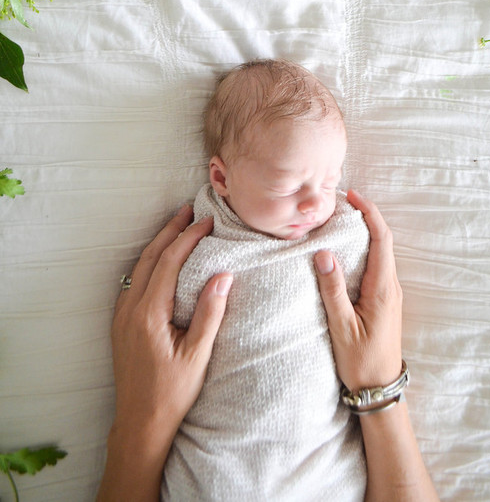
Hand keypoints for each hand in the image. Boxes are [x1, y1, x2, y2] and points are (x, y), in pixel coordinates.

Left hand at [97, 205, 231, 501]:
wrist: (139, 424)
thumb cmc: (171, 393)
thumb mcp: (197, 356)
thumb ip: (209, 313)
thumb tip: (222, 275)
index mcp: (149, 314)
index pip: (168, 263)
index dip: (188, 238)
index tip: (207, 222)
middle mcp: (130, 309)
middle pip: (150, 257)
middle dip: (169, 231)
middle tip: (189, 210)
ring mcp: (122, 315)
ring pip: (139, 267)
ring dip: (159, 243)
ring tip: (177, 227)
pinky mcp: (121, 323)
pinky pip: (134, 280)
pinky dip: (150, 261)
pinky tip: (162, 260)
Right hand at [314, 189, 402, 390]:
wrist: (380, 390)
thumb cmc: (360, 361)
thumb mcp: (342, 326)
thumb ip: (333, 289)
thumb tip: (324, 253)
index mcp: (383, 289)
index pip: (382, 239)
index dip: (370, 213)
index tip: (353, 196)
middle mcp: (391, 287)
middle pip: (383, 240)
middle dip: (367, 216)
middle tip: (344, 202)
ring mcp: (390, 294)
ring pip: (381, 252)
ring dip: (366, 232)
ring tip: (343, 219)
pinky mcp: (384, 301)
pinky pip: (377, 265)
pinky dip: (365, 249)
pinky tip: (348, 249)